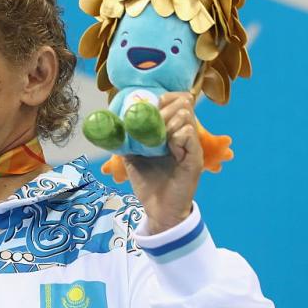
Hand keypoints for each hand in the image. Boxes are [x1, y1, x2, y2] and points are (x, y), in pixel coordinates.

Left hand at [124, 92, 202, 233]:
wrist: (158, 209)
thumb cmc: (148, 182)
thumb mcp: (132, 156)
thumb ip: (127, 139)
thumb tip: (112, 124)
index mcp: (173, 131)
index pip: (179, 100)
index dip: (166, 97)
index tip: (152, 105)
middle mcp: (186, 135)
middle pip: (184, 103)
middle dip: (164, 108)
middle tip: (153, 121)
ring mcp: (192, 146)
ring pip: (186, 116)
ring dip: (168, 122)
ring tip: (160, 137)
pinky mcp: (195, 159)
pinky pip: (189, 135)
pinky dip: (175, 136)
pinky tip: (169, 147)